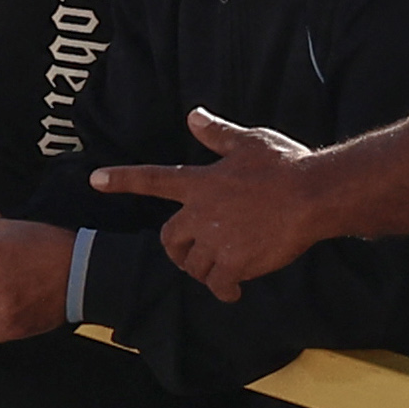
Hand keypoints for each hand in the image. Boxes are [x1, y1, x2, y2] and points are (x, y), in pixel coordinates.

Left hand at [95, 106, 324, 299]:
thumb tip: (194, 115)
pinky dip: (224, 291)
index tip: (96, 179)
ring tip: (223, 271)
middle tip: (191, 257)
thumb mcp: (249, 141)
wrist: (312, 194)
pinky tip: (234, 291)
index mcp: (201, 182)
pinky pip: (217, 285)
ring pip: (193, 265)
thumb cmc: (285, 164)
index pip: (153, 179)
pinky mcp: (235, 262)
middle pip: (169, 239)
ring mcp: (216, 240)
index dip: (123, 180)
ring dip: (203, 271)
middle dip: (177, 251)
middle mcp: (201, 212)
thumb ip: (217, 134)